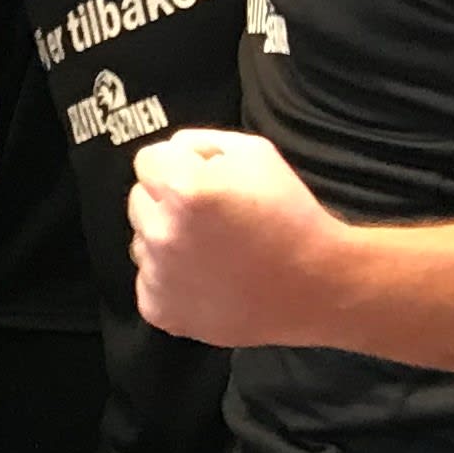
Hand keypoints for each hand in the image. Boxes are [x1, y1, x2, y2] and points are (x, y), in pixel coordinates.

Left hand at [129, 128, 341, 348]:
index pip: (147, 160)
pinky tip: (208, 278)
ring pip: (141, 241)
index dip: (176, 164)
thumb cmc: (290, 216)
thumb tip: (171, 150)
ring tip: (212, 249)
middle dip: (167, 201)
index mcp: (185, 190)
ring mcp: (158, 276)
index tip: (200, 178)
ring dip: (166, 239)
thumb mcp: (256, 153)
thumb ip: (202, 143)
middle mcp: (162, 232)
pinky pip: (148, 280)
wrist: (315, 286)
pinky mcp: (159, 309)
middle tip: (210, 216)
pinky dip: (170, 278)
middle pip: (138, 199)